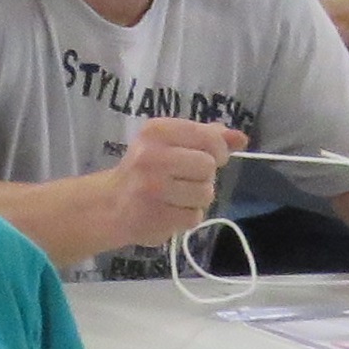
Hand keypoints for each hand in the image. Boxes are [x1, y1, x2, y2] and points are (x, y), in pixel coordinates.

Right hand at [101, 119, 239, 248]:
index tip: (207, 157)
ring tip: (174, 197)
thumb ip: (206, 137)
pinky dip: (186, 217)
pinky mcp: (156, 216)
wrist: (108, 205)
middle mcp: (151, 156)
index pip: (209, 137)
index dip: (217, 151)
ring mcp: (152, 188)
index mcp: (156, 131)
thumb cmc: (144, 170)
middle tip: (184, 179)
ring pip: (205, 193)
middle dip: (203, 177)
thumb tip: (240, 138)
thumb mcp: (170, 143)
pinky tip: (168, 211)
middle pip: (208, 166)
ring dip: (196, 199)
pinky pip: (194, 216)